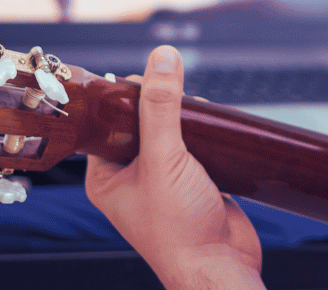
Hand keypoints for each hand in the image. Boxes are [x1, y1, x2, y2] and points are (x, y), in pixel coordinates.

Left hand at [84, 46, 264, 289]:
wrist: (220, 267)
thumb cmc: (179, 229)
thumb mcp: (164, 159)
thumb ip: (161, 107)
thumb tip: (162, 59)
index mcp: (106, 175)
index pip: (107, 121)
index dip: (124, 96)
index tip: (146, 73)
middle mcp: (132, 177)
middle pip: (142, 121)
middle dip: (162, 102)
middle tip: (177, 90)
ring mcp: (164, 180)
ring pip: (172, 131)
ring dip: (187, 116)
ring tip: (199, 109)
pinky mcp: (195, 182)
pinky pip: (196, 146)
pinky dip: (206, 133)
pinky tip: (214, 124)